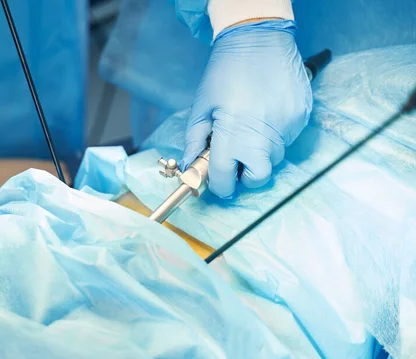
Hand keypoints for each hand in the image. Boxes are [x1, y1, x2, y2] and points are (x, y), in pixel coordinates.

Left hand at [182, 20, 311, 197]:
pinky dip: (275, 135)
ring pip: (275, 157)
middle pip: (258, 177)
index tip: (216, 182)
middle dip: (246, 175)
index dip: (219, 186)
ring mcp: (287, 128)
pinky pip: (288, 139)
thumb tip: (191, 166)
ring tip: (249, 127)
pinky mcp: (301, 117)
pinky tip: (265, 114)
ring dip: (260, 153)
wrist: (259, 39)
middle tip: (236, 161)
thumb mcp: (202, 106)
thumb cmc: (225, 72)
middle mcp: (263, 137)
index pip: (226, 179)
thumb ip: (195, 141)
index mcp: (233, 135)